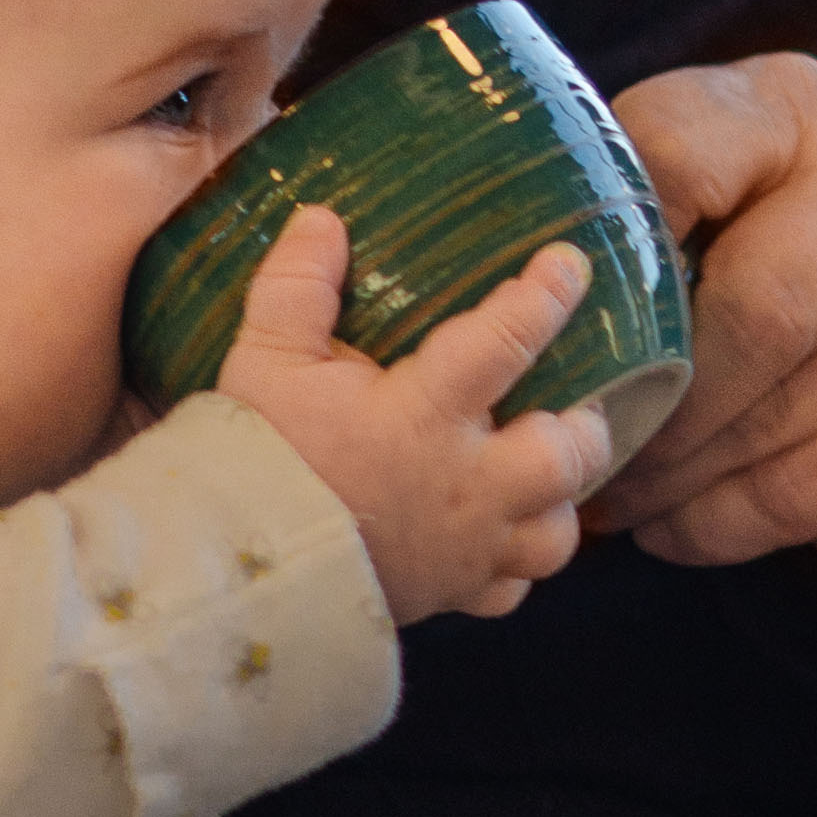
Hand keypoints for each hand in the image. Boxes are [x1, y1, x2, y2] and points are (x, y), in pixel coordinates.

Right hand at [214, 205, 611, 622]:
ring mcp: (464, 550)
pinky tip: (496, 540)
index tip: (570, 265)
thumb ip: (298, 285)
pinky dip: (513, 567)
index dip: (544, 297)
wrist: (233, 570)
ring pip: (554, 535)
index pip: (504, 342)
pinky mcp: (448, 597)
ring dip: (559, 503)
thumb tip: (322, 219)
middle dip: (583, 426)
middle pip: (566, 456)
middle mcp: (464, 485)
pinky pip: (510, 591)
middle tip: (571, 401)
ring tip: (545, 475)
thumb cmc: (256, 456)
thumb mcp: (265, 358)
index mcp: (424, 416)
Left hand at [594, 54, 816, 635]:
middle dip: (663, 399)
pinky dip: (728, 521)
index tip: (556, 302)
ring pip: (791, 413)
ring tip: (612, 495)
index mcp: (799, 110)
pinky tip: (675, 525)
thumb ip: (627, 208)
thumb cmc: (766, 256)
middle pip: (765, 306)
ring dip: (680, 475)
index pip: (692, 149)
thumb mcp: (708, 196)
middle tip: (588, 444)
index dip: (615, 232)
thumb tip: (465, 268)